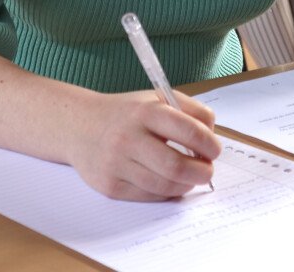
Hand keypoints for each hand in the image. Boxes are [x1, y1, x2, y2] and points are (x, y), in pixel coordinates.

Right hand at [67, 89, 219, 200]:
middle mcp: (129, 137)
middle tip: (207, 170)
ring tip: (190, 177)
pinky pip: (149, 196)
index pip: (189, 130)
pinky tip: (170, 183)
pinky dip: (167, 192)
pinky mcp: (110, 186)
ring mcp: (117, 164)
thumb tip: (212, 135)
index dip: (210, 144)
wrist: (78, 126)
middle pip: (177, 165)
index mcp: (145, 111)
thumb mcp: (156, 98)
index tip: (215, 150)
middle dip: (202, 172)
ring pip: (165, 185)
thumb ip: (189, 110)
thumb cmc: (126, 113)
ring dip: (186, 185)